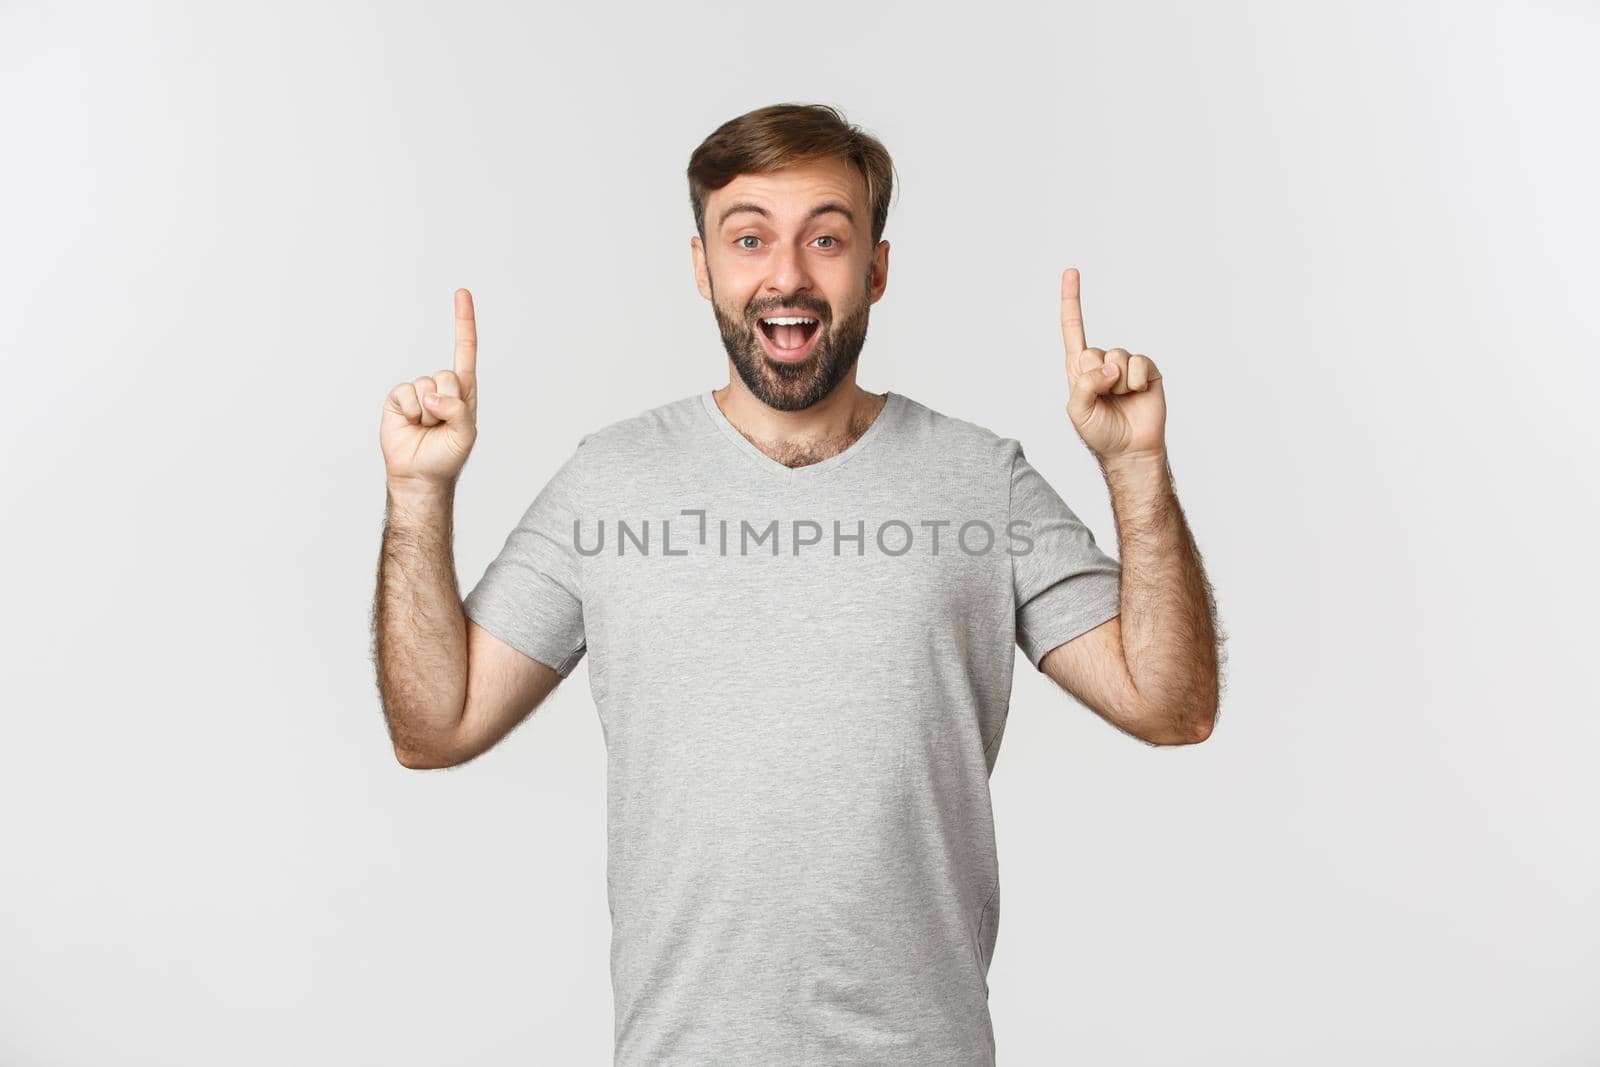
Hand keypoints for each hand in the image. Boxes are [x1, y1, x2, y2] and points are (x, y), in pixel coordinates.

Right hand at [380, 288, 479, 490]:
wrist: (419, 476)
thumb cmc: (447, 456)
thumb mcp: (465, 434)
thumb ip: (458, 411)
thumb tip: (433, 397)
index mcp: (463, 391)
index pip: (465, 350)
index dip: (463, 321)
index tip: (461, 293)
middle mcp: (441, 387)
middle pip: (446, 375)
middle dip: (446, 403)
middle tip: (441, 426)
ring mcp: (418, 392)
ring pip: (425, 386)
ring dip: (427, 413)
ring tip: (426, 429)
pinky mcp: (397, 399)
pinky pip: (404, 394)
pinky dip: (409, 412)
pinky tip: (410, 426)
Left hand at [1060, 267, 1166, 460]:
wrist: (1130, 450)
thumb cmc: (1100, 432)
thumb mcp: (1078, 411)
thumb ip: (1084, 385)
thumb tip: (1109, 366)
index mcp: (1080, 369)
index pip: (1073, 329)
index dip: (1071, 300)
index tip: (1071, 271)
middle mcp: (1102, 363)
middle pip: (1093, 351)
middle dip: (1096, 378)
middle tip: (1104, 399)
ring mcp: (1126, 366)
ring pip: (1117, 357)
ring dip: (1117, 384)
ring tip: (1120, 399)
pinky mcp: (1147, 371)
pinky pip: (1139, 363)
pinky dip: (1136, 380)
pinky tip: (1138, 394)